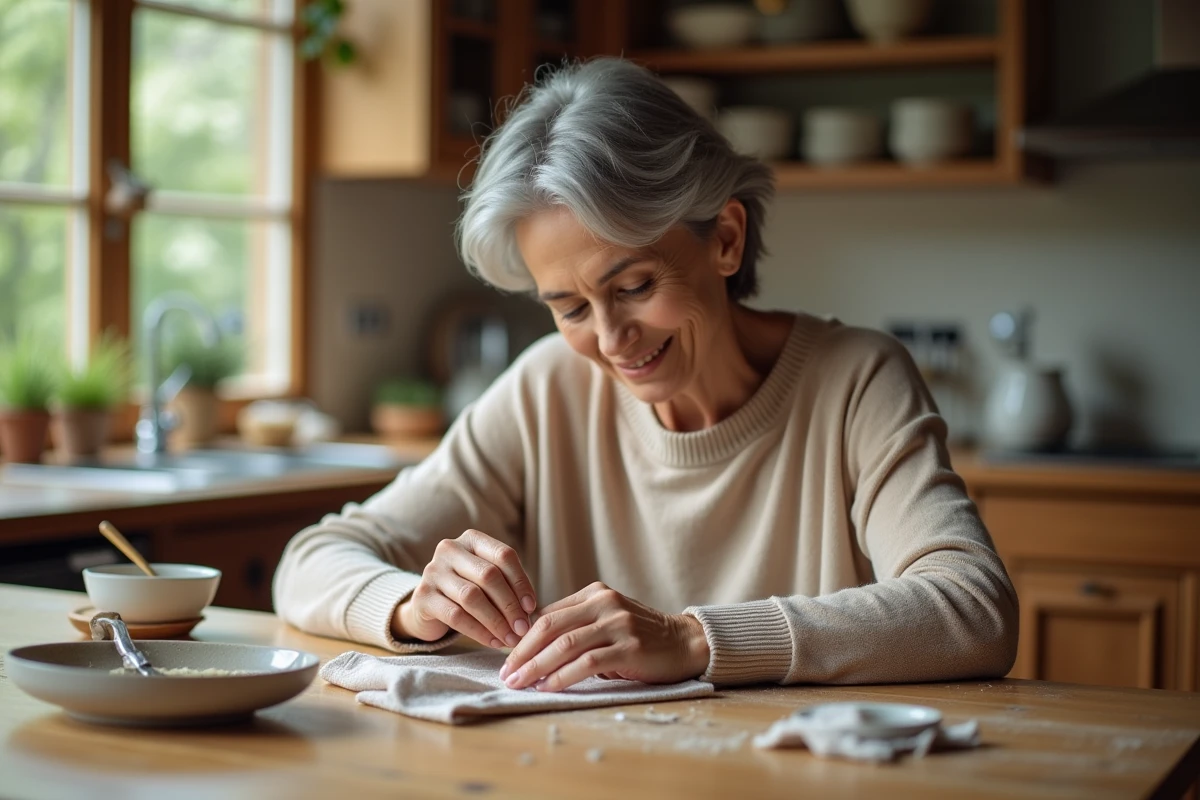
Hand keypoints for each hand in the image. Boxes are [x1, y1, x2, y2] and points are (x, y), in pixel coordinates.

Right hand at [391, 529, 536, 647]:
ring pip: (472, 596)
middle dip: (510, 605)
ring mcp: (433, 571)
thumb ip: (508, 588)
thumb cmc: (468, 591)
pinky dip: (478, 631)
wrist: (428, 606)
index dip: (521, 582)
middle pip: (488, 575)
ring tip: (510, 639)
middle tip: (523, 629)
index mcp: (472, 539)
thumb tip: (530, 613)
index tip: (531, 607)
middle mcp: (450, 549)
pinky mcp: (422, 596)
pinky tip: (492, 642)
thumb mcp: (487, 581)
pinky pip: (455, 615)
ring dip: (496, 621)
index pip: (503, 555)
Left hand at [499, 582, 710, 691]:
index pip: (547, 614)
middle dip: (523, 653)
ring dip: (536, 666)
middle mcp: (605, 603)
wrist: (685, 643)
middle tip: (506, 673)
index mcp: (595, 593)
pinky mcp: (630, 647)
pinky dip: (562, 676)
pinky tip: (548, 686)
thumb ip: (576, 625)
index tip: (506, 658)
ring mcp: (618, 623)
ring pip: (565, 644)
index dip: (522, 638)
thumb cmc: (640, 637)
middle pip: (550, 626)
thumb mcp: (607, 621)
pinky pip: (587, 662)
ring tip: (519, 683)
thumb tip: (531, 645)